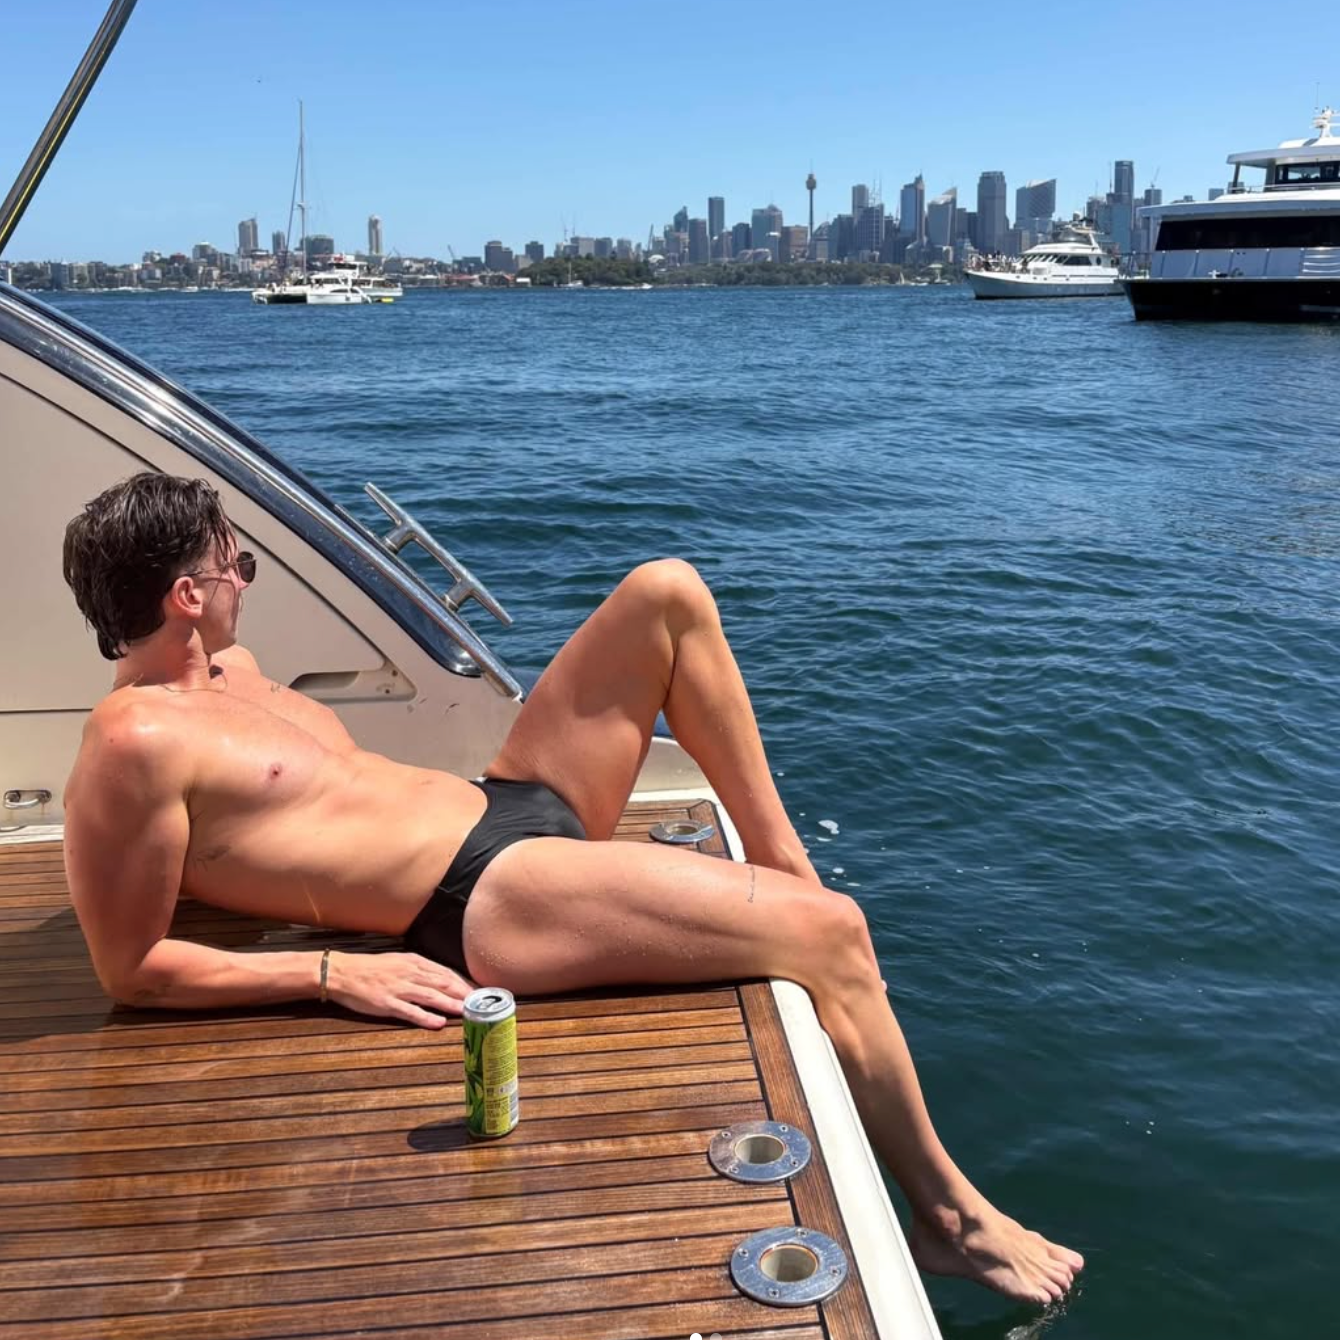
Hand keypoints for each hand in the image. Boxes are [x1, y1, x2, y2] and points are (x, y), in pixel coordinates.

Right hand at [326, 951, 475, 1028]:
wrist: (342, 972)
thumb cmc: (371, 968)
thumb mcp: (399, 961)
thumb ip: (420, 969)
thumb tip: (442, 979)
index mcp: (414, 962)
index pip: (446, 972)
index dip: (464, 983)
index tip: (479, 991)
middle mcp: (410, 973)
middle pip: (443, 983)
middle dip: (464, 993)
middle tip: (481, 1003)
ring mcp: (399, 989)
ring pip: (431, 996)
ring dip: (451, 1004)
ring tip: (468, 1011)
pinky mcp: (387, 1004)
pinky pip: (410, 1011)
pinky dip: (426, 1017)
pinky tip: (439, 1022)